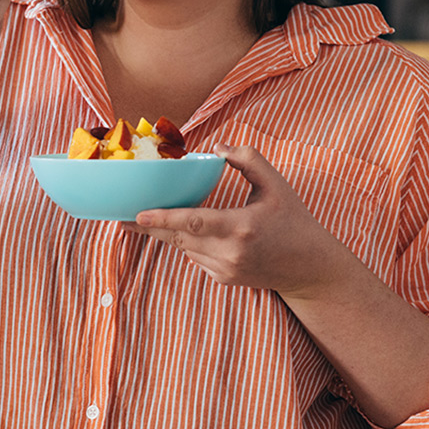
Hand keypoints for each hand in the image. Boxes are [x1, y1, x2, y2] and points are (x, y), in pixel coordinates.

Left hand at [131, 144, 351, 300]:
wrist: (309, 268)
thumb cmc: (294, 221)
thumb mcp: (276, 185)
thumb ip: (248, 159)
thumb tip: (216, 149)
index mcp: (241, 228)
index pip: (194, 223)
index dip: (164, 219)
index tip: (138, 214)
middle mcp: (229, 254)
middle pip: (178, 238)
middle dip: (148, 227)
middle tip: (119, 217)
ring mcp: (225, 270)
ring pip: (183, 248)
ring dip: (168, 232)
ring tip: (145, 218)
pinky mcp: (222, 279)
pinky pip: (194, 256)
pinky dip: (188, 242)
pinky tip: (190, 230)